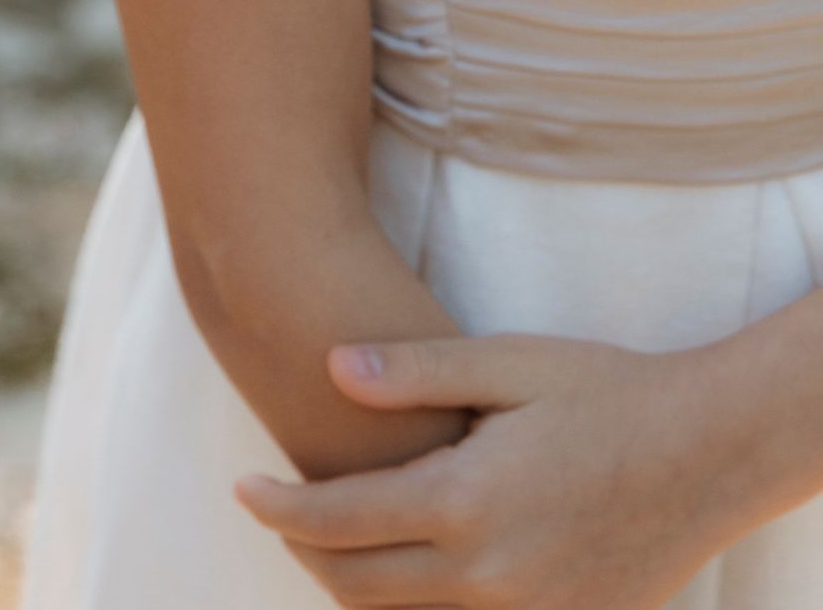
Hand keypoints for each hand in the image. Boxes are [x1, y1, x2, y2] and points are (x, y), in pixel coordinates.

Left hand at [235, 331, 752, 608]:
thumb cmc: (602, 391)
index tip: (242, 487)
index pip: (337, 521)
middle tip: (276, 511)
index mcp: (463, 502)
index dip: (277, 508)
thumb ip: (413, 370)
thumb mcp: (507, 363)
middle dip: (304, 549)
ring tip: (330, 540)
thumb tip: (328, 366)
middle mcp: (485, 575)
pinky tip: (409, 566)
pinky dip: (415, 606)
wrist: (706, 452)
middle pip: (355, 584)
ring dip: (353, 584)